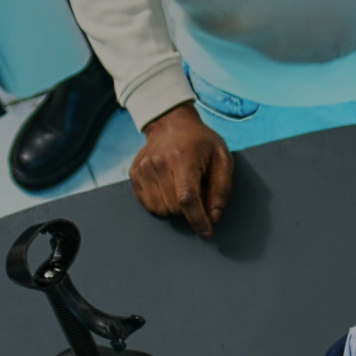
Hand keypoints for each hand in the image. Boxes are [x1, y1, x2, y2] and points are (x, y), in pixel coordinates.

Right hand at [128, 103, 232, 236]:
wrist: (171, 123)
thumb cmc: (200, 143)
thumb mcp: (222, 158)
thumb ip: (221, 188)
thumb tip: (213, 217)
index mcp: (182, 158)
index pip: (187, 199)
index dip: (197, 220)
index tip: (206, 232)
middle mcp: (158, 163)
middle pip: (174, 208)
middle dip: (189, 210)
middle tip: (196, 192)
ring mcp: (143, 169)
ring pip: (160, 210)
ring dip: (174, 208)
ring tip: (180, 188)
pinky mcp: (134, 174)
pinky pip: (148, 205)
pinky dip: (161, 204)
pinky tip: (168, 188)